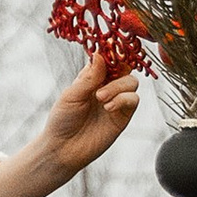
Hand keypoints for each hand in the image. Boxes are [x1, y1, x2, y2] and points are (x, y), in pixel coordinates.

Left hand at [0, 54, 147, 196]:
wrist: (63, 148)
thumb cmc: (62, 120)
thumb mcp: (72, 94)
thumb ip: (89, 77)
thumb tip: (100, 55)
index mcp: (92, 77)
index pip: (108, 58)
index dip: (112, 52)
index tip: (110, 48)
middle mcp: (107, 86)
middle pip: (125, 67)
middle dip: (119, 67)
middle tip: (104, 78)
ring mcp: (116, 101)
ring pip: (132, 82)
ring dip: (118, 86)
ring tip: (100, 98)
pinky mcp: (123, 116)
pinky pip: (134, 100)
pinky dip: (123, 99)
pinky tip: (108, 107)